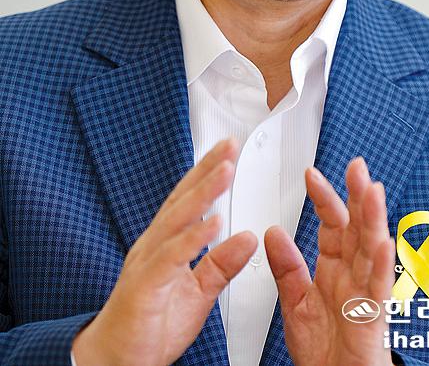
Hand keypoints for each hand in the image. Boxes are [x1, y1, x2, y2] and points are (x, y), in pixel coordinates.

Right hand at [72, 137, 256, 365]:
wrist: (119, 360)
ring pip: (177, 220)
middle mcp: (154, 245)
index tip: (229, 151)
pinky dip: (193, 238)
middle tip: (230, 147)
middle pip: (183, 199)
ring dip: (203, 193)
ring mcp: (147, 262)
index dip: (208, 173)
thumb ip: (221, 264)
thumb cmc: (151, 325)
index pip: (189, 199)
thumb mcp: (198, 291)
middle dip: (207, 170)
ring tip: (225, 171)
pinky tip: (213, 223)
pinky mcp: (145, 285)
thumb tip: (247, 237)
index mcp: (166, 243)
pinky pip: (171, 257)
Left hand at [265, 158, 394, 365]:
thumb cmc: (323, 351)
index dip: (323, 198)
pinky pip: (378, 289)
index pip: (332, 224)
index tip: (311, 174)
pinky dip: (381, 265)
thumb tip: (273, 232)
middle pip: (357, 228)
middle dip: (357, 196)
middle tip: (356, 167)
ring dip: (374, 220)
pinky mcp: (373, 318)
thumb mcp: (295, 303)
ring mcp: (365, 293)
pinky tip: (382, 243)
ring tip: (372, 191)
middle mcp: (352, 275)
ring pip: (373, 250)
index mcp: (334, 268)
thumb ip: (287, 268)